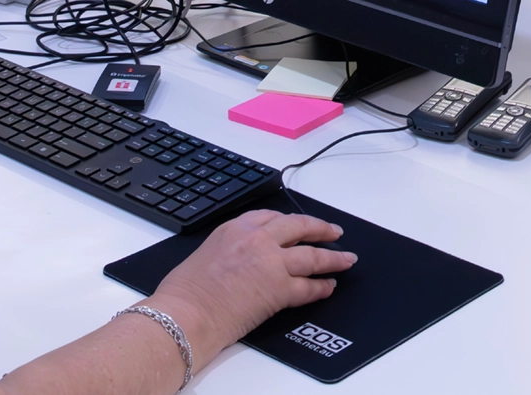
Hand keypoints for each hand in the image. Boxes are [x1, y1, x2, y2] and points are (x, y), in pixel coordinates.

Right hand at [146, 211, 355, 365]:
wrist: (186, 313)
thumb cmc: (185, 292)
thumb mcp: (206, 253)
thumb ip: (228, 250)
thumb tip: (238, 261)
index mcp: (235, 228)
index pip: (272, 217)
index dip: (291, 222)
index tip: (300, 224)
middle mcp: (257, 239)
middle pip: (299, 227)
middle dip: (320, 229)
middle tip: (334, 232)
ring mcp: (272, 262)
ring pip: (312, 255)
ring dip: (333, 257)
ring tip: (346, 259)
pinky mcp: (280, 289)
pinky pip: (309, 286)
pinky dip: (322, 287)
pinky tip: (329, 287)